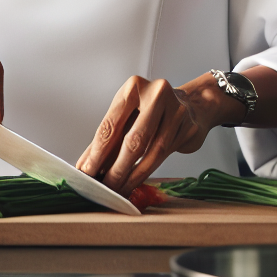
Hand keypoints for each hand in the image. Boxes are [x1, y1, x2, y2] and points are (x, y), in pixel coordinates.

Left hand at [77, 74, 232, 193]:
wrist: (191, 103)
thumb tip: (85, 167)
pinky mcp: (189, 127)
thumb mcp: (126, 116)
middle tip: (105, 187)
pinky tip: (137, 180)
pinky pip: (166, 155)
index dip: (98, 153)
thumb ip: (106, 139)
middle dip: (116, 169)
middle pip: (133, 140)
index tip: (88, 172)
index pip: (111, 125)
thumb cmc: (151, 110)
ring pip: (152, 152)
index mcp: (133, 87)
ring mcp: (176, 110)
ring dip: (133, 175)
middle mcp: (156, 94)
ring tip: (120, 188)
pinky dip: (148, 171)